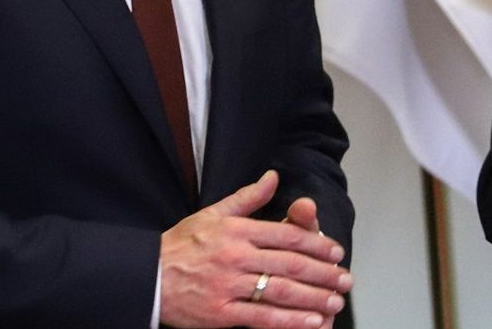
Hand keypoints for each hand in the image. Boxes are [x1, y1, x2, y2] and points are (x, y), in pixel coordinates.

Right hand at [159, 170, 351, 328]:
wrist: (146, 277)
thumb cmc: (182, 244)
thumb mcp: (213, 213)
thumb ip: (248, 197)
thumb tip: (274, 176)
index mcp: (238, 230)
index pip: (287, 236)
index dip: (317, 244)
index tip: (336, 252)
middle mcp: (236, 257)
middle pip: (290, 264)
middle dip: (323, 273)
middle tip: (345, 279)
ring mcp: (229, 286)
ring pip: (280, 292)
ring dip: (313, 299)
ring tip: (335, 303)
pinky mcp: (220, 314)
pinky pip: (261, 318)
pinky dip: (288, 322)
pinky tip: (310, 322)